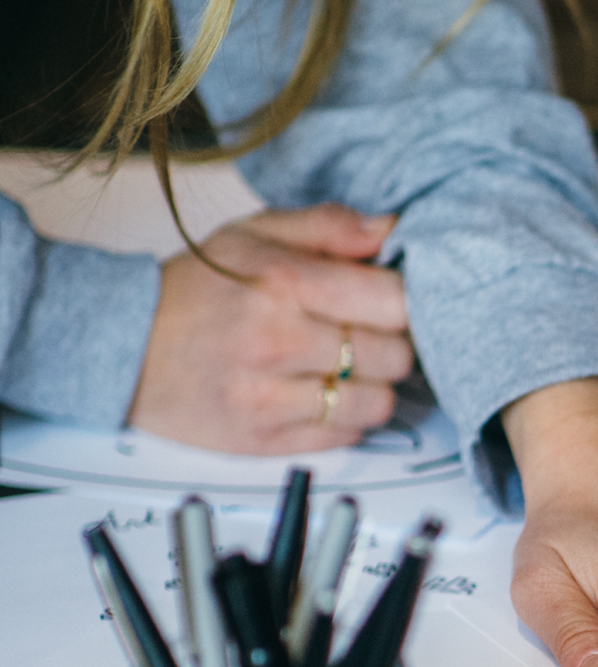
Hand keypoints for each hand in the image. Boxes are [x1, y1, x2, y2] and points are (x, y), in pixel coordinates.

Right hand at [129, 205, 411, 453]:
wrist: (122, 344)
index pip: (395, 302)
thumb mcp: (254, 234)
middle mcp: (276, 341)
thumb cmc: (196, 287)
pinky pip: (344, 436)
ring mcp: (267, 397)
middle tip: (365, 333)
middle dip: (391, 343)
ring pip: (378, 402)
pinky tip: (319, 392)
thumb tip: (392, 227)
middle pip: (395, 355)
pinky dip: (345, 417)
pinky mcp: (261, 440)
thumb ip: (329, 226)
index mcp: (283, 283)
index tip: (394, 300)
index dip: (406, 302)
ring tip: (344, 366)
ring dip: (373, 386)